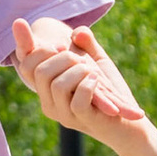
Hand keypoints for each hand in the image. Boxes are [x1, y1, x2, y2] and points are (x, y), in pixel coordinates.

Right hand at [12, 14, 145, 133]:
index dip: (40, 49)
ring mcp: (65, 115)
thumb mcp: (96, 62)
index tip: (64, 45)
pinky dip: (88, 86)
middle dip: (63, 58)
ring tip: (92, 71)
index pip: (26, 65)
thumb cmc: (111, 92)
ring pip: (57, 86)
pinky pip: (78, 103)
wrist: (129, 122)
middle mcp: (50, 104)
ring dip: (78, 71)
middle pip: (41, 72)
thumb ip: (86, 45)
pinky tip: (96, 79)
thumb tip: (77, 33)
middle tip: (81, 59)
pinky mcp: (85, 121)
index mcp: (47, 91)